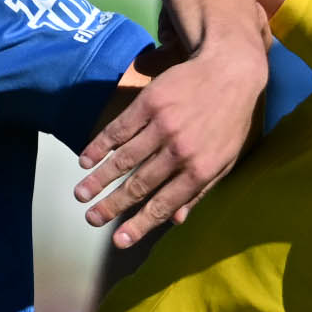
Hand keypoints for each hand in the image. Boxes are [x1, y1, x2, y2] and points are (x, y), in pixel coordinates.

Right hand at [76, 35, 269, 251]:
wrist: (230, 71)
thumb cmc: (230, 120)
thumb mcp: (226, 161)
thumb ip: (200, 191)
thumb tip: (176, 220)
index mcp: (200, 170)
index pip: (164, 204)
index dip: (139, 224)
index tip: (118, 241)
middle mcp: (180, 151)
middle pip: (138, 185)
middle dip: (112, 206)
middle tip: (91, 219)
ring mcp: (163, 125)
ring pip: (124, 159)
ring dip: (99, 179)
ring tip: (80, 194)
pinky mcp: (150, 102)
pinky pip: (120, 128)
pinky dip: (101, 145)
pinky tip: (86, 159)